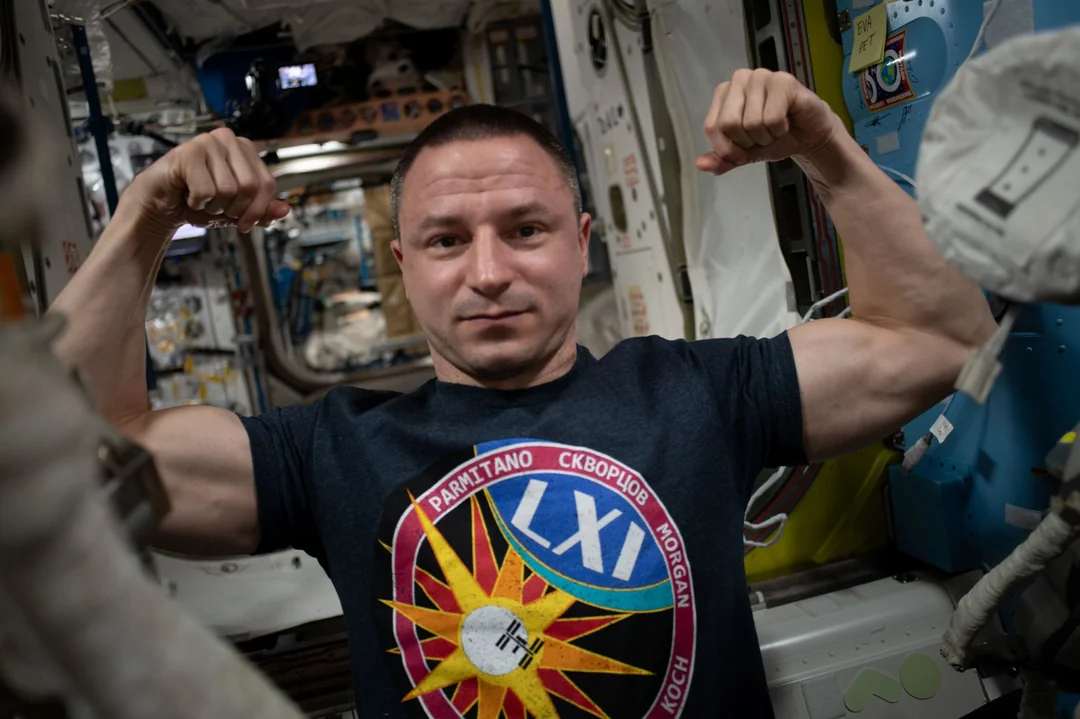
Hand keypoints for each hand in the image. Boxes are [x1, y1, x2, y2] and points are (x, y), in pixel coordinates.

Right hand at [126, 127, 289, 233]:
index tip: (244, 223)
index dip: (258, 210)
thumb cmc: (199, 203)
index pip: (268, 184)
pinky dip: (197, 203)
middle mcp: (228, 139)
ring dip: (214, 206)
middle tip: (219, 210)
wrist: (162, 207)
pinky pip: (206, 191)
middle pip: (250, 186)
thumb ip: (263, 210)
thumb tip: (285, 209)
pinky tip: (188, 196)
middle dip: (235, 209)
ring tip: (201, 201)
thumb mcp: (237, 210)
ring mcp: (207, 142)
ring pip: (228, 189)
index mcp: (245, 148)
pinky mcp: (187, 152)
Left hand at [695, 69, 839, 174]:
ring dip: (766, 136)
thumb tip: (700, 164)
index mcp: (723, 93)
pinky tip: (787, 122)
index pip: (712, 127)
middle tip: (761, 137)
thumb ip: (721, 160)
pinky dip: (780, 130)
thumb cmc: (773, 138)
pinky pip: (772, 118)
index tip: (743, 151)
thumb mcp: (743, 154)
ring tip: (775, 128)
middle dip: (748, 142)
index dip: (727, 149)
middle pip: (729, 124)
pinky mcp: (783, 81)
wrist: (807, 137)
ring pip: (752, 123)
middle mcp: (740, 79)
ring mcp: (761, 76)